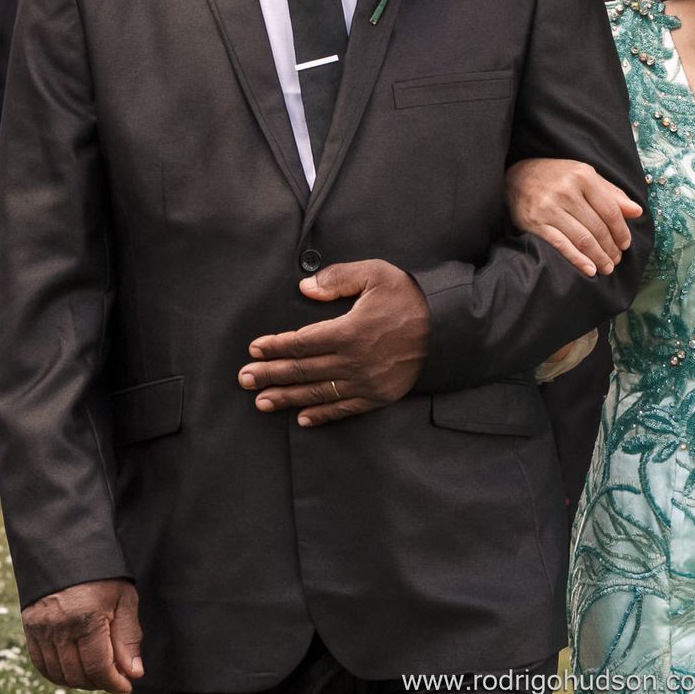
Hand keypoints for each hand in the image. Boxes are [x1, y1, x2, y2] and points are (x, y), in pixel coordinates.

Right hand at [21, 578, 143, 693]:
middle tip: (114, 676)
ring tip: (97, 672)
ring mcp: (41, 629)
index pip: (98, 668)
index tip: (125, 685)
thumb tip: (133, 672)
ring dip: (80, 681)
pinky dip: (58, 674)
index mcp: (87, 619)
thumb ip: (128, 637)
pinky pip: (41, 664)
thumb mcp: (124, 599)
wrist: (67, 548)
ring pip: (59, 674)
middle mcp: (60, 627)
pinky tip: (74, 670)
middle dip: (99, 683)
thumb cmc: (102, 573)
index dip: (113, 683)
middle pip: (78, 675)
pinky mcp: (30, 628)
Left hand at [240, 261, 428, 425]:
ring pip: (318, 393)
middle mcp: (354, 361)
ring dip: (288, 398)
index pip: (302, 342)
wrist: (450, 328)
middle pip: (303, 370)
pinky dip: (323, 415)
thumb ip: (337, 279)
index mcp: (349, 331)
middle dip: (271, 375)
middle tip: (244, 380)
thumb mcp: (376, 274)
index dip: (276, 346)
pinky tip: (303, 418)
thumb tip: (304, 289)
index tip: (255, 350)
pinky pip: (345, 408)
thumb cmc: (411, 296)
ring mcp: (367, 382)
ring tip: (262, 402)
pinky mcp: (380, 395)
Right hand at [505, 157, 642, 277]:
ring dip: (598, 257)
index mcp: (583, 176)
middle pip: (597, 227)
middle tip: (616, 260)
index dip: (621, 231)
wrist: (516, 177)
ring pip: (582, 239)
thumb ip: (611, 193)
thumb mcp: (584, 176)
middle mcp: (566, 190)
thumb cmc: (556, 178)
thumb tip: (637, 212)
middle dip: (611, 248)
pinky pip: (562, 245)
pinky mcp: (535, 223)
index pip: (610, 210)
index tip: (625, 244)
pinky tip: (589, 269)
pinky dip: (578, 260)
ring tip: (606, 267)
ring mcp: (549, 208)